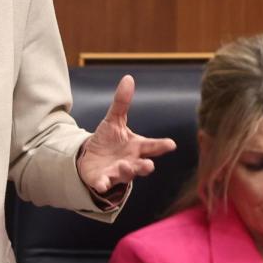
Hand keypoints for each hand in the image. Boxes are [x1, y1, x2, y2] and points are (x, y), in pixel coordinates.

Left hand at [77, 75, 177, 193]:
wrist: (91, 158)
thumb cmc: (108, 140)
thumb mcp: (114, 120)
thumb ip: (122, 102)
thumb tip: (128, 78)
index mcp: (136, 147)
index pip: (152, 146)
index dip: (162, 145)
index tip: (171, 144)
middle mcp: (131, 162)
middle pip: (142, 165)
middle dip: (145, 166)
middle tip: (148, 165)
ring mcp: (117, 173)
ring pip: (125, 175)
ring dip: (126, 171)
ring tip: (124, 165)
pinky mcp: (102, 180)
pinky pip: (104, 184)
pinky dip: (103, 184)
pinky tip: (101, 184)